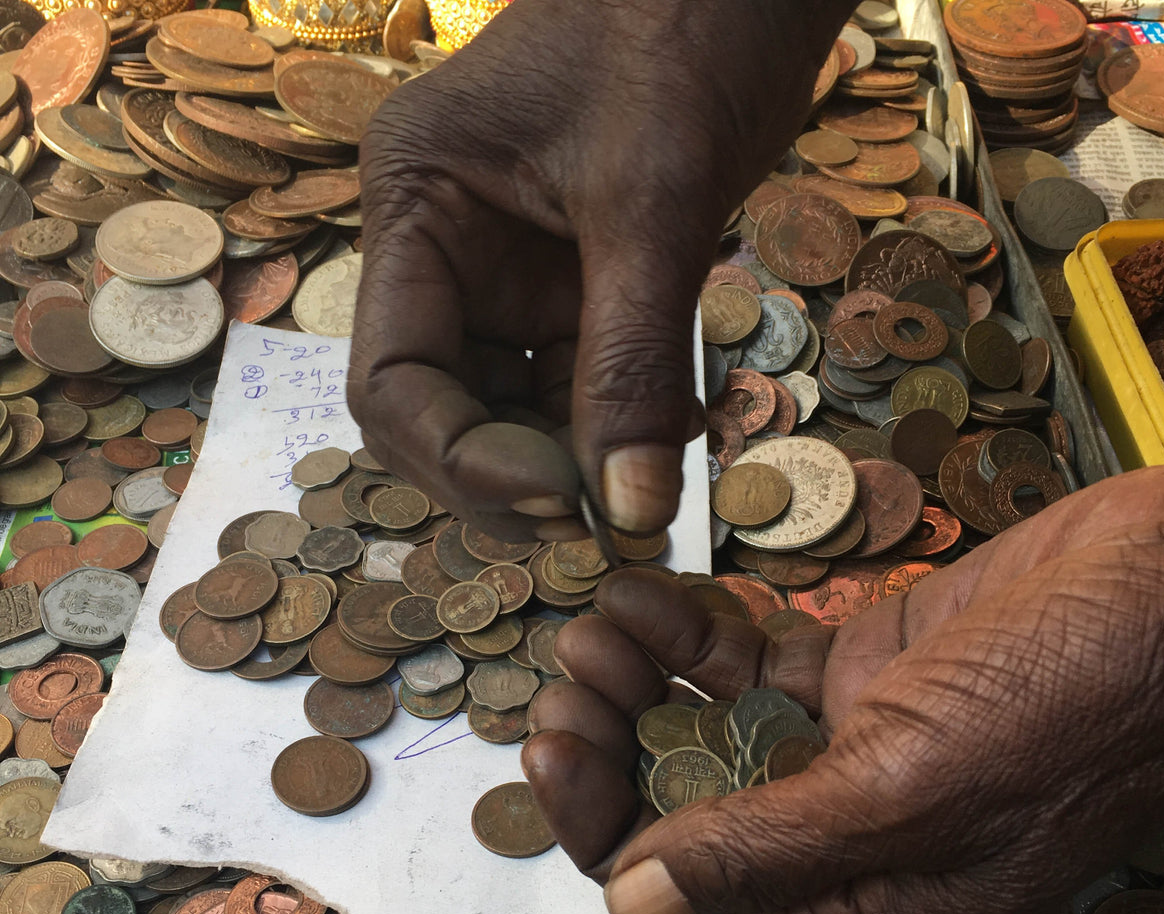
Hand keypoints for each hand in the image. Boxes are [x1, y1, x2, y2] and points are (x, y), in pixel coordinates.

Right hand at [349, 0, 855, 539]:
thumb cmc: (682, 28)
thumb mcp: (653, 201)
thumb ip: (633, 362)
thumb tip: (629, 512)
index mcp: (416, 205)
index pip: (392, 380)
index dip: (460, 461)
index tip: (559, 500)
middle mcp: (447, 253)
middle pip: (443, 413)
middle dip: (513, 479)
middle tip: (603, 524)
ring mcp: (510, 276)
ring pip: (511, 413)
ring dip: (571, 467)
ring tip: (640, 500)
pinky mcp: (574, 288)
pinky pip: (576, 387)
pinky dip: (614, 430)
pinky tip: (663, 447)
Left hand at [521, 465, 1163, 913]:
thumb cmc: (1072, 699)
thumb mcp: (915, 790)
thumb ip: (768, 850)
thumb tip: (632, 906)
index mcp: (865, 906)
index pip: (692, 900)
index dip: (608, 835)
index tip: (552, 757)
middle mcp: (847, 838)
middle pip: (685, 810)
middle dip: (611, 748)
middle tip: (566, 685)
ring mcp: (848, 748)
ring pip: (706, 730)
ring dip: (639, 682)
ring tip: (601, 628)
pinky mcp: (858, 673)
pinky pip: (748, 664)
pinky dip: (690, 635)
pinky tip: (644, 600)